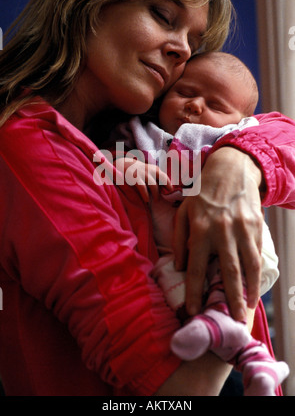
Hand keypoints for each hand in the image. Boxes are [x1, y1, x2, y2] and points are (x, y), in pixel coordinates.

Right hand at [115, 157, 171, 201]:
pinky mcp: (134, 178)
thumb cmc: (139, 172)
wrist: (122, 165)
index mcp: (154, 169)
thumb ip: (157, 179)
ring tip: (156, 200)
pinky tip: (146, 200)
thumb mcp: (149, 173)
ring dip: (156, 194)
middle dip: (166, 188)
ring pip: (153, 185)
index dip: (170, 185)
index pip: (165, 177)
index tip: (171, 192)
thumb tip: (167, 190)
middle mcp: (150, 170)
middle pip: (163, 178)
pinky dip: (146, 194)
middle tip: (165, 197)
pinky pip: (143, 187)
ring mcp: (142, 173)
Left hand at [173, 147, 263, 321]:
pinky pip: (257, 254)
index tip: (194, 311)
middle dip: (231, 299)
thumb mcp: (183, 212)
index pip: (196, 267)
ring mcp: (242, 229)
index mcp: (200, 229)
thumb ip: (180, 239)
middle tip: (233, 321)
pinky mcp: (255, 227)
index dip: (194, 292)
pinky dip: (256, 273)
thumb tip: (180, 266)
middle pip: (228, 272)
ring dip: (249, 290)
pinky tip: (254, 287)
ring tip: (248, 309)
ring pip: (248, 266)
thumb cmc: (202, 194)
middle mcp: (223, 231)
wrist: (231, 171)